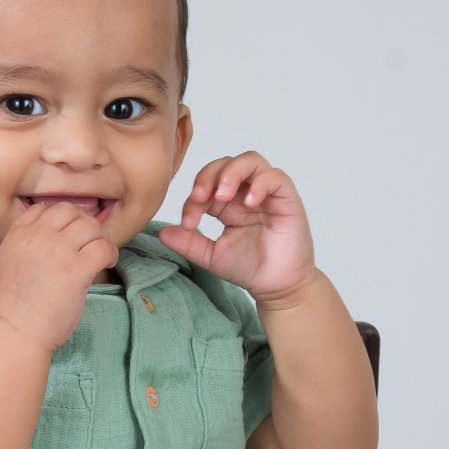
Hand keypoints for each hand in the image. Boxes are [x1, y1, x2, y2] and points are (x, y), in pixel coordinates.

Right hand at [0, 200, 118, 351]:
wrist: (15, 331)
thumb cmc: (12, 307)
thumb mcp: (8, 263)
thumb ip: (26, 246)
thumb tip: (51, 240)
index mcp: (18, 234)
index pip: (44, 209)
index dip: (61, 220)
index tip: (69, 235)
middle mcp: (38, 236)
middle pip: (70, 211)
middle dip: (82, 225)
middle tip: (88, 244)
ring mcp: (58, 251)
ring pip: (90, 226)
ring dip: (99, 238)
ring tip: (100, 255)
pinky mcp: (76, 270)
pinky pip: (103, 247)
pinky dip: (110, 253)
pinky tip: (107, 264)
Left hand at [157, 152, 317, 301]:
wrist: (276, 287)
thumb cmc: (249, 268)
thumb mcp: (211, 256)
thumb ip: (188, 243)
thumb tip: (162, 232)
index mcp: (228, 203)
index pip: (207, 183)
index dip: (194, 196)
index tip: (187, 222)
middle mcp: (246, 193)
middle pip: (226, 163)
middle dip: (208, 176)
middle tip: (200, 196)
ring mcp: (267, 194)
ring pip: (251, 161)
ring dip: (231, 172)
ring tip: (222, 195)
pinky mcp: (287, 199)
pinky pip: (275, 177)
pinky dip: (260, 184)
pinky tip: (249, 202)